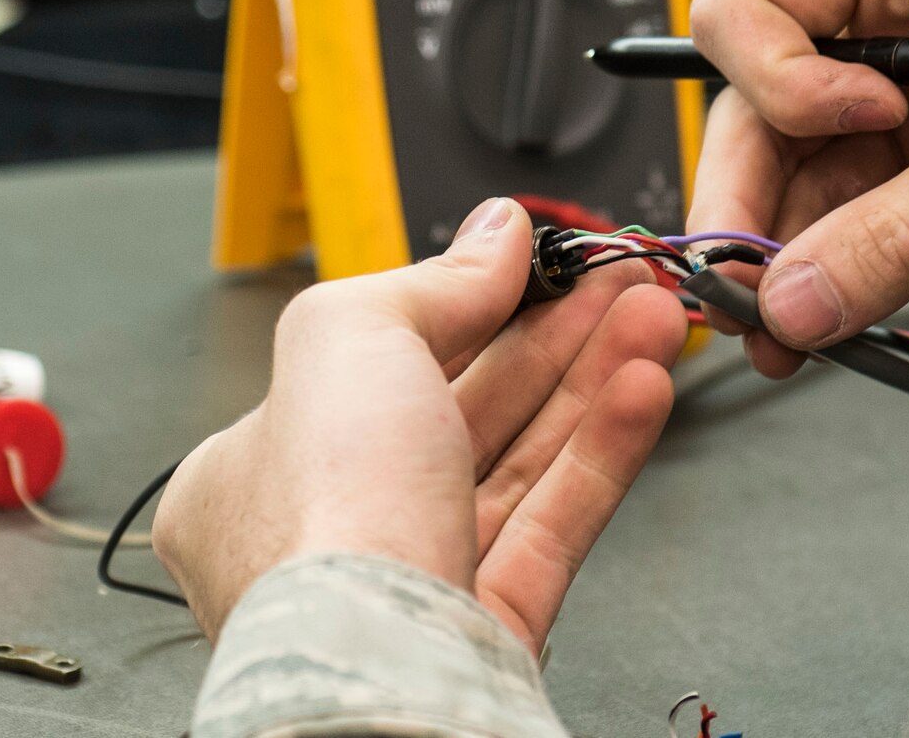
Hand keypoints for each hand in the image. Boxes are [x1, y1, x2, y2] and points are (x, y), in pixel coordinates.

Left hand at [152, 198, 687, 650]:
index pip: (374, 364)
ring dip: (594, 377)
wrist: (381, 673)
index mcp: (255, 471)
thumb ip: (427, 281)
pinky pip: (557, 519)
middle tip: (616, 279)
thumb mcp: (347, 342)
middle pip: (464, 405)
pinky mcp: (491, 621)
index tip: (534, 260)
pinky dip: (604, 449)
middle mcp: (332, 530)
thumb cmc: (325, 528)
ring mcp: (416, 577)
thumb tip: (492, 235)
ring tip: (652, 316)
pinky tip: (642, 390)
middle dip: (553, 333)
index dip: (464, 302)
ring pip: (520, 461)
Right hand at [687, 0, 908, 375]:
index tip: (857, 134)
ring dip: (782, 256)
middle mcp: (895, 17)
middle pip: (760, 105)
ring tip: (779, 335)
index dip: (776, 84)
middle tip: (742, 293)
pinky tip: (821, 326)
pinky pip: (853, 222)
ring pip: (798, 175)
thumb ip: (904, 227)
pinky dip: (832, 276)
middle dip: (749, 197)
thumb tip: (794, 297)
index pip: (754, 8)